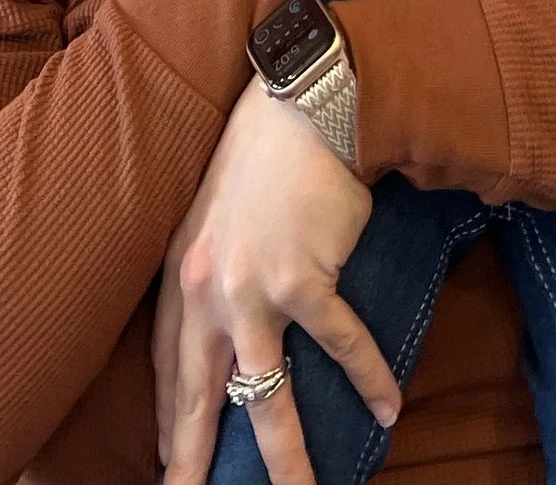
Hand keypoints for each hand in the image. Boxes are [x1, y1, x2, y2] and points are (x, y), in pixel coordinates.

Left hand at [154, 80, 394, 484]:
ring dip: (286, 457)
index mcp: (182, 277)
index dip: (170, 420)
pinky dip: (369, 379)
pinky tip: (388, 408)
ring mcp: (256, 289)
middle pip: (200, 398)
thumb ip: (210, 273)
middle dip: (194, 459)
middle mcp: (208, 291)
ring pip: (266, 397)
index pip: (167, 369)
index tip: (170, 461)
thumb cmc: (261, 156)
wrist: (302, 107)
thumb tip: (223, 324)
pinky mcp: (305, 279)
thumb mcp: (212, 217)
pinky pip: (340, 345)